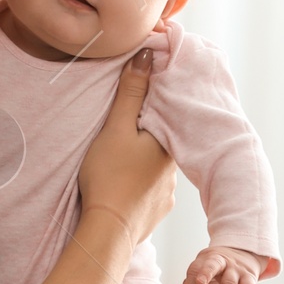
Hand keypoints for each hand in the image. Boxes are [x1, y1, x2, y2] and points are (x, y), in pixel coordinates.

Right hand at [77, 50, 175, 247]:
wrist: (109, 230)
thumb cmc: (110, 176)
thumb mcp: (116, 127)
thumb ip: (132, 91)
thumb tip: (148, 54)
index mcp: (168, 144)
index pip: (166, 117)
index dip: (152, 108)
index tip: (136, 106)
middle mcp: (174, 169)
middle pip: (160, 143)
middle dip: (145, 137)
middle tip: (123, 136)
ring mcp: (167, 194)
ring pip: (155, 169)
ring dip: (142, 165)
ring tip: (120, 164)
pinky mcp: (157, 212)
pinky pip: (150, 192)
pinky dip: (138, 187)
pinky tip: (124, 187)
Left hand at [179, 245, 262, 283]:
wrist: (245, 252)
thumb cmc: (218, 265)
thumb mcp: (204, 268)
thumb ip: (192, 281)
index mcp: (208, 259)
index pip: (196, 269)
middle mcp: (223, 262)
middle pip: (213, 266)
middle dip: (205, 274)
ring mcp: (237, 269)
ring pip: (229, 283)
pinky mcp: (250, 278)